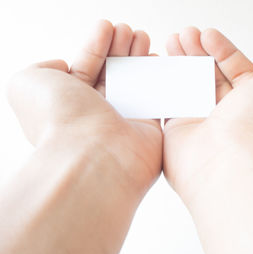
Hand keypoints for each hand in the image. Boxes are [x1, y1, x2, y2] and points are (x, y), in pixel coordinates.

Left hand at [7, 20, 161, 192]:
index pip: (86, 65)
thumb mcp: (26, 84)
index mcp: (70, 101)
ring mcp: (123, 119)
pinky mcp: (148, 128)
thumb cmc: (60, 120)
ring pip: (133, 81)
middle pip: (112, 71)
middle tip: (128, 31)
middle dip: (120, 47)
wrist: (94, 156)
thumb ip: (42, 69)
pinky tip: (155, 60)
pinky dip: (156, 79)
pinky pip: (154, 98)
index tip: (106, 27)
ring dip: (137, 56)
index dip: (96, 43)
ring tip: (141, 37)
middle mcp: (97, 111)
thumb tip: (66, 66)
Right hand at [163, 27, 252, 198]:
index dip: (223, 50)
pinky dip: (167, 85)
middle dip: (198, 52)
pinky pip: (171, 104)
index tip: (208, 35)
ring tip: (173, 41)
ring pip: (190, 87)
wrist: (235, 161)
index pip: (237, 70)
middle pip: (211, 76)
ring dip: (182, 62)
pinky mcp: (179, 134)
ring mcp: (204, 125)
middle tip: (185, 36)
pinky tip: (164, 65)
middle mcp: (231, 117)